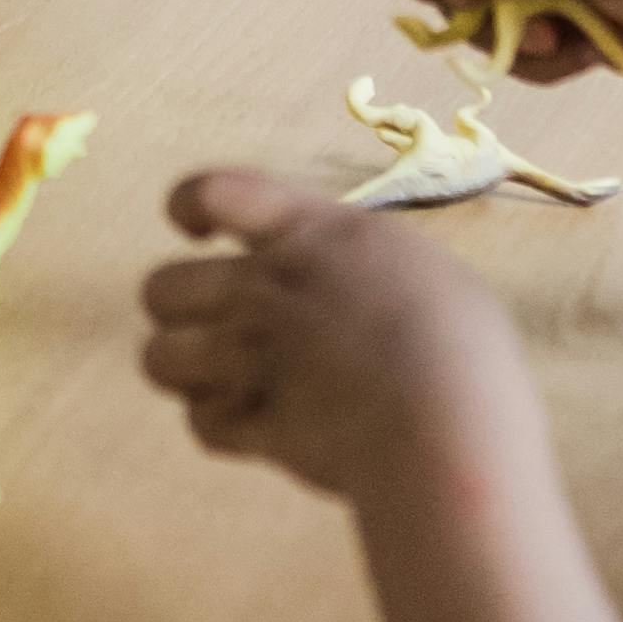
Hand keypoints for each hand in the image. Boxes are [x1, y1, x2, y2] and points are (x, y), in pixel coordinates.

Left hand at [138, 162, 506, 497]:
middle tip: (218, 332)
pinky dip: (225, 428)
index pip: (212, 191)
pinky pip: (202, 424)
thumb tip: (351, 278)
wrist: (450, 423)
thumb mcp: (423, 274)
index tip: (195, 229)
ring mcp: (251, 356)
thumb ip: (364, 268)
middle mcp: (268, 285)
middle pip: (159, 287)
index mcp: (314, 232)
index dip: (188, 205)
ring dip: (186, 374)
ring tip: (231, 383)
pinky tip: (264, 430)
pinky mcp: (253, 423)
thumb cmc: (465, 349)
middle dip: (177, 313)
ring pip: (157, 358)